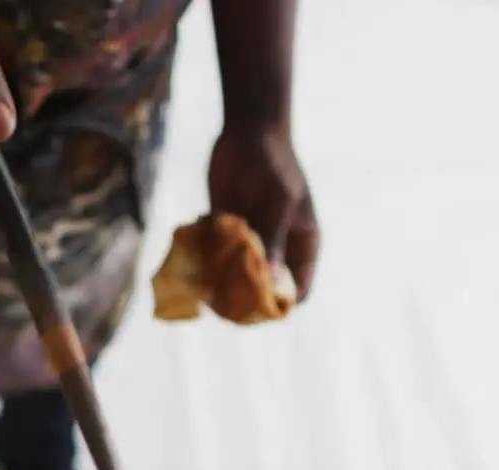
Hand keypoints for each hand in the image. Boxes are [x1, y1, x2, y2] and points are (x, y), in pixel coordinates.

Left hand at [208, 129, 318, 300]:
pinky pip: (213, 255)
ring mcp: (250, 242)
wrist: (248, 135)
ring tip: (205, 269)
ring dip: (220, 278)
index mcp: (301, 246)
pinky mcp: (224, 231)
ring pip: (236, 275)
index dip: (281, 303)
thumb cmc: (275, 165)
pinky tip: (197, 242)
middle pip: (263, 289)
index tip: (258, 306)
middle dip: (244, 295)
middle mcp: (276, 249)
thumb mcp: (279, 201)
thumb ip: (273, 237)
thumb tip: (271, 277)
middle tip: (222, 295)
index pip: (299, 289)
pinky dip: (204, 257)